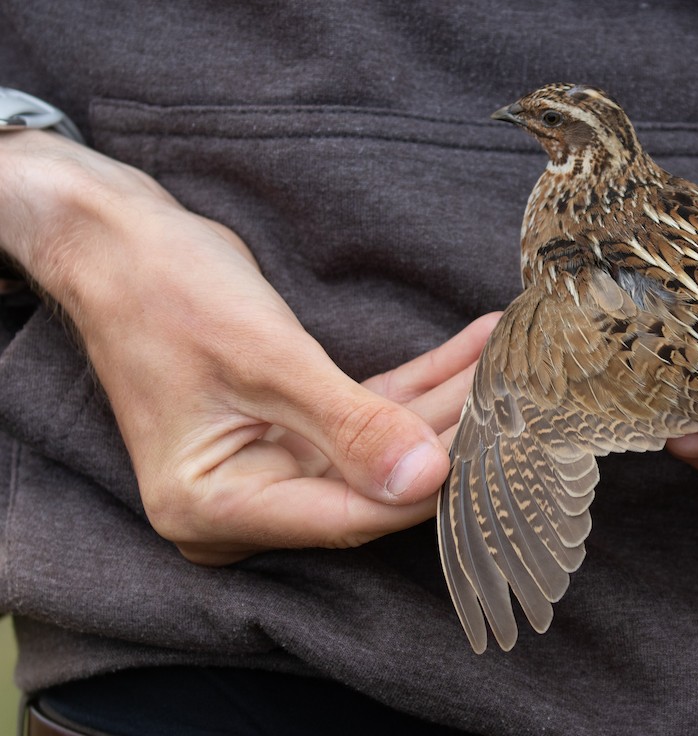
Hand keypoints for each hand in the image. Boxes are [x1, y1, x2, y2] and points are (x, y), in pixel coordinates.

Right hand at [0, 130, 496, 564]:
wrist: (117, 242)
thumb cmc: (165, 293)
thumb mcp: (264, 359)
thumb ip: (348, 424)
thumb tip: (426, 479)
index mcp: (216, 507)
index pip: (348, 515)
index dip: (428, 486)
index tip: (499, 451)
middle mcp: (244, 501)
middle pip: (372, 482)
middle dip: (448, 434)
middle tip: (521, 397)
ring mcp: (269, 464)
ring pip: (380, 444)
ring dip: (444, 400)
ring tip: (510, 360)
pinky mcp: (292, 426)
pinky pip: (369, 412)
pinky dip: (418, 382)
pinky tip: (473, 349)